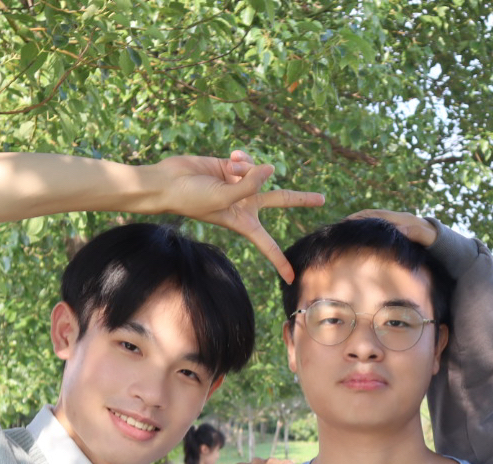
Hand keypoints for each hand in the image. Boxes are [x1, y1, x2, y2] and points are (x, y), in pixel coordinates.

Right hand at [154, 152, 323, 280]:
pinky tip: (231, 157)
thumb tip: (271, 169)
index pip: (267, 245)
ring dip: (247, 168)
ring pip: (260, 172)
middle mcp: (246, 204)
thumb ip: (250, 185)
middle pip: (280, 200)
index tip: (291, 278)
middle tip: (321, 199)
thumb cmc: (193, 198)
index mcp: (244, 222)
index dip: (279, 261)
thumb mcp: (224, 198)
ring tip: (229, 169)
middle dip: (300, 199)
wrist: (171, 182)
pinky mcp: (233, 167)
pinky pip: (248, 159)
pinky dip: (242, 157)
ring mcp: (241, 184)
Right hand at [348, 208, 437, 247]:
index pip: (374, 215)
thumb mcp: (427, 236)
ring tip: (344, 235)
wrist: (443, 241)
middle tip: (338, 229)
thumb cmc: (435, 240)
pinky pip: (377, 230)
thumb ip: (415, 232)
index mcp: (400, 218)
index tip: (345, 223)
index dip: (359, 218)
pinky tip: (358, 242)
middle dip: (354, 221)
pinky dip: (366, 233)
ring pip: (372, 223)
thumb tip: (398, 229)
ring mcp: (395, 225)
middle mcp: (396, 219)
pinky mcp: (396, 232)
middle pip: (370, 216)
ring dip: (358, 227)